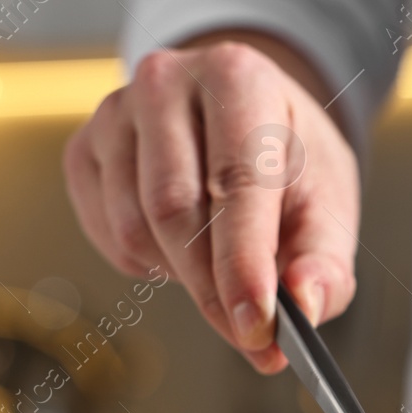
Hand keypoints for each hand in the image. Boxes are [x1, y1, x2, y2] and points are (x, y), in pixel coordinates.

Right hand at [63, 34, 359, 372]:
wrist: (244, 116)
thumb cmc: (287, 159)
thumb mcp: (328, 203)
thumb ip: (325, 262)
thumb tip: (306, 305)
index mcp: (238, 78)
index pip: (236, 181)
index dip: (244, 264)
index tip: (258, 327)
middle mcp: (167, 81)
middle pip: (174, 209)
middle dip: (212, 288)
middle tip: (248, 334)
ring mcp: (114, 113)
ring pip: (135, 228)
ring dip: (181, 274)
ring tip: (221, 265)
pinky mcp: (83, 150)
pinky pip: (108, 234)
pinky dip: (148, 263)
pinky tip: (181, 246)